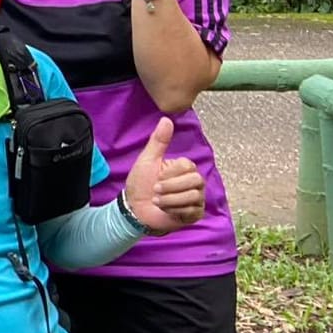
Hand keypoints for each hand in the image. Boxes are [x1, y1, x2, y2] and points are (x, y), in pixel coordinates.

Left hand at [120, 117, 205, 233]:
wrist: (135, 209)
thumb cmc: (141, 183)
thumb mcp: (148, 160)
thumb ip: (158, 140)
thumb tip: (166, 119)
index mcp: (184, 168)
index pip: (188, 166)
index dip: (170, 174)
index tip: (157, 177)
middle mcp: (194, 182)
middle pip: (195, 181)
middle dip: (171, 187)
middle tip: (156, 190)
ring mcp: (196, 199)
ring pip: (194, 196)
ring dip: (170, 200)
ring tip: (158, 201)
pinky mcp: (195, 214)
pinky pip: (192, 210)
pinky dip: (174, 210)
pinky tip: (165, 210)